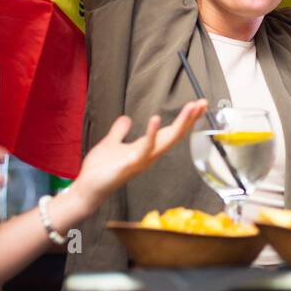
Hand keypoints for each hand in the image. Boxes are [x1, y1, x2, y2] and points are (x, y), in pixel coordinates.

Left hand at [72, 101, 207, 210]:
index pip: (171, 131)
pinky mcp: (130, 164)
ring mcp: (142, 160)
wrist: (87, 188)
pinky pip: (145, 149)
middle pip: (175, 135)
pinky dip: (152, 134)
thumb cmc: (101, 169)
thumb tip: (126, 118)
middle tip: (203, 103)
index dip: (185, 119)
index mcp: (146, 148)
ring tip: (191, 107)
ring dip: (181, 124)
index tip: (198, 105)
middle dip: (190, 119)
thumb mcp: (111, 143)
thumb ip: (120, 131)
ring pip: (167, 141)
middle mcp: (149, 155)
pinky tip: (156, 118)